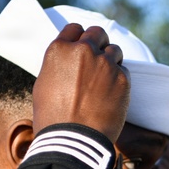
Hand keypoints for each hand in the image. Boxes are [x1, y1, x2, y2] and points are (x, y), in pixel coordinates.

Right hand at [32, 24, 130, 141]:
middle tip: (98, 58)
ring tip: (105, 78)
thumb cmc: (53, 117)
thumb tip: (68, 57)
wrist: (73, 140)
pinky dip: (119, 79)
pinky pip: (124, 71)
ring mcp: (105, 63)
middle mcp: (83, 51)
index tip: (82, 47)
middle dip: (98, 42)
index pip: (75, 28)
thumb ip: (59, 64)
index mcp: (59, 49)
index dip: (79, 38)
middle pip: (97, 33)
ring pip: (114, 50)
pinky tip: (111, 94)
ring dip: (111, 60)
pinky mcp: (122, 79)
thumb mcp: (44, 84)